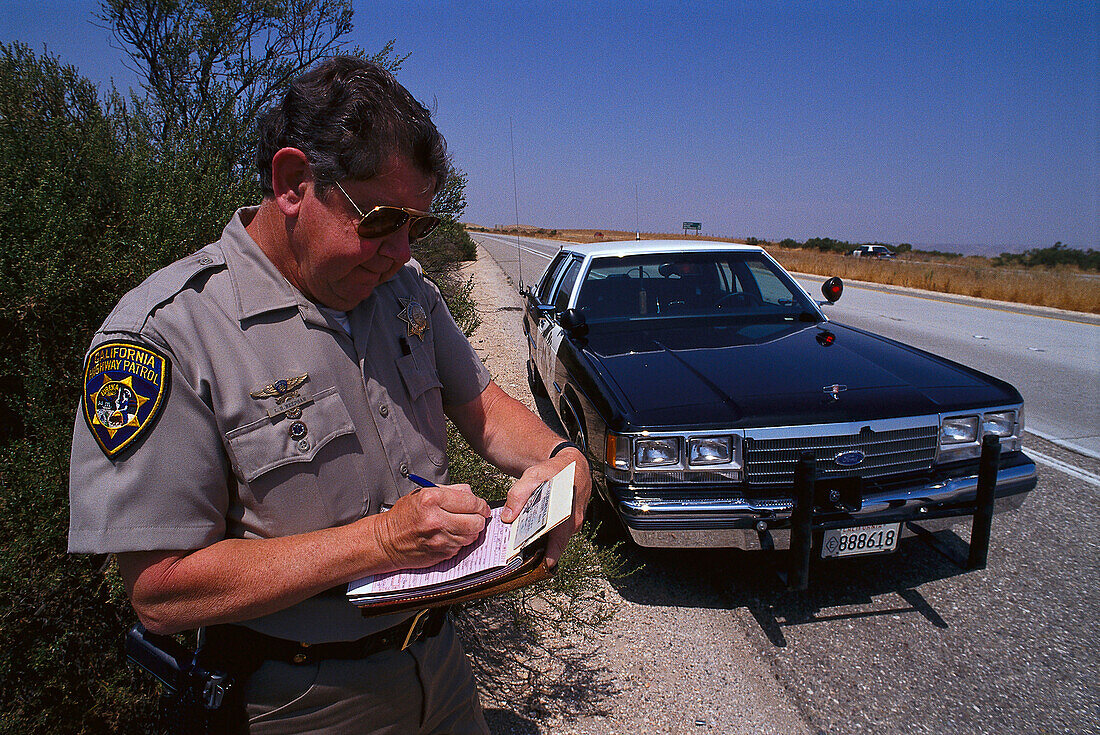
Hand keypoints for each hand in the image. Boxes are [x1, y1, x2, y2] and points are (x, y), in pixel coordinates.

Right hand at [373, 484, 490, 571]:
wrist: (387, 541)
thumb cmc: (403, 517)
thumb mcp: (421, 494)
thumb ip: (449, 491)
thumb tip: (470, 493)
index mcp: (431, 500)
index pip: (470, 501)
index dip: (480, 504)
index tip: (481, 506)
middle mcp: (437, 520)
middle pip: (476, 521)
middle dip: (479, 518)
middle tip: (475, 516)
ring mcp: (440, 539)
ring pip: (472, 536)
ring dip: (471, 531)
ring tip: (461, 525)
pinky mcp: (441, 554)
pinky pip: (462, 547)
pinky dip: (460, 541)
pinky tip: (450, 535)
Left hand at [500, 448, 591, 567]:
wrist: (574, 463)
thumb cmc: (557, 470)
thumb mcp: (534, 476)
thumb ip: (519, 495)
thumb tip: (508, 517)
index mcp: (567, 519)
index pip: (554, 549)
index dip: (540, 560)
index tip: (524, 565)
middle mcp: (572, 525)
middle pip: (551, 547)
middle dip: (534, 552)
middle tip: (515, 557)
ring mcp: (572, 525)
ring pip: (553, 540)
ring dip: (538, 542)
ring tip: (518, 544)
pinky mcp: (568, 522)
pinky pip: (555, 532)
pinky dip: (542, 532)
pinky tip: (528, 529)